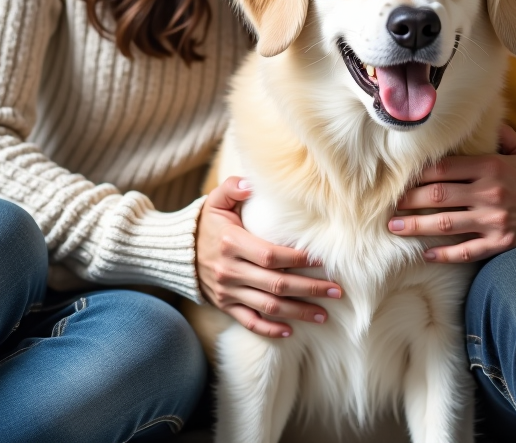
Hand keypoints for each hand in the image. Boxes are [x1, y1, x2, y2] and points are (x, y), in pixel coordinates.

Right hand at [195, 176, 341, 337]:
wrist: (178, 254)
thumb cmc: (207, 223)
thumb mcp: (216, 200)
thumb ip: (233, 187)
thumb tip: (251, 183)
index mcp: (232, 243)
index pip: (271, 255)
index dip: (297, 259)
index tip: (322, 261)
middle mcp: (230, 271)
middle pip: (276, 284)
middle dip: (309, 289)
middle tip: (336, 291)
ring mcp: (228, 292)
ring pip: (268, 306)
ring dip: (298, 312)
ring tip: (323, 314)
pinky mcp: (225, 306)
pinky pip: (249, 321)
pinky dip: (270, 329)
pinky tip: (291, 331)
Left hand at [388, 125, 515, 263]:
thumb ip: (500, 135)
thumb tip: (481, 118)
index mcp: (491, 166)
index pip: (445, 168)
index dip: (419, 174)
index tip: (401, 177)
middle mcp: (488, 193)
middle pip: (438, 196)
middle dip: (409, 201)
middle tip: (388, 205)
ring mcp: (494, 221)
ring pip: (445, 223)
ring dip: (416, 226)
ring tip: (394, 228)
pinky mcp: (500, 244)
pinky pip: (466, 251)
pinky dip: (444, 253)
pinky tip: (427, 254)